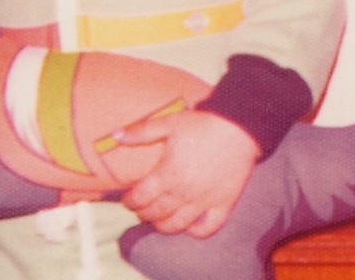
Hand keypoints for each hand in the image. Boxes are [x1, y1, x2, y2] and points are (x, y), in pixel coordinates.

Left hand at [119, 109, 259, 236]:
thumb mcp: (167, 123)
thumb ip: (140, 132)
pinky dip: (195, 231)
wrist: (239, 128)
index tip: (126, 200)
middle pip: (157, 213)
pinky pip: (208, 228)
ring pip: (178, 224)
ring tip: (157, 220)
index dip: (130, 201)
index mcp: (168, 173)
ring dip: (163, 226)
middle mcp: (184, 192)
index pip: (142, 196)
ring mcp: (205, 201)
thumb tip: (115, 135)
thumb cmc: (201, 125)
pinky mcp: (224, 205)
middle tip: (140, 209)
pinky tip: (188, 226)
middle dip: (143, 213)